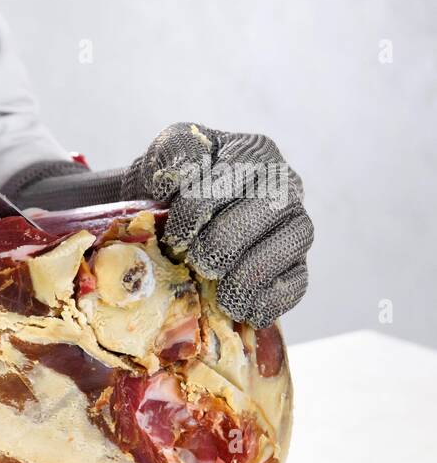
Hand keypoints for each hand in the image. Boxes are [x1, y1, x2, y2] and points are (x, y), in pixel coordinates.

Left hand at [122, 122, 312, 327]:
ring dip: (250, 272)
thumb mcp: (165, 154)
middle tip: (196, 262)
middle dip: (226, 240)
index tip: (174, 235)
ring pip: (290, 243)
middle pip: (269, 207)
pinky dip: (269, 301)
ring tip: (217, 290)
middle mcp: (282, 185)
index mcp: (252, 152)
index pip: (234, 174)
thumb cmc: (172, 185)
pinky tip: (240, 310)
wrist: (170, 217)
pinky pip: (297, 283)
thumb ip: (174, 152)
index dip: (199, 208)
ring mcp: (294, 225)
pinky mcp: (295, 264)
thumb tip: (172, 178)